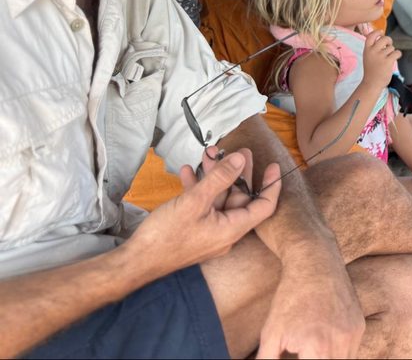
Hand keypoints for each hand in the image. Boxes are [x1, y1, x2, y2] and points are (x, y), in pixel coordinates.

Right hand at [127, 151, 278, 271]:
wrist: (134, 262)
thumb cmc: (166, 236)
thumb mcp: (195, 202)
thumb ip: (220, 178)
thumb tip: (240, 159)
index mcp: (232, 229)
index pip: (264, 206)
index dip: (271, 185)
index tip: (274, 166)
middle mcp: (225, 233)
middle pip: (239, 198)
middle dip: (237, 173)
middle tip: (239, 151)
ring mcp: (209, 232)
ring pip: (218, 199)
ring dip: (214, 177)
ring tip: (209, 154)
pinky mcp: (193, 230)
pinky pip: (202, 206)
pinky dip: (198, 189)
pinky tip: (188, 172)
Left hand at [256, 254, 364, 358]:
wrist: (316, 263)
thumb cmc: (290, 297)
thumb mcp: (270, 334)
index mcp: (317, 349)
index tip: (295, 356)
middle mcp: (340, 343)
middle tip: (302, 353)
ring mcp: (353, 334)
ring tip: (311, 350)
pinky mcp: (359, 326)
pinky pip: (351, 351)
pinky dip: (337, 353)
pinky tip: (323, 341)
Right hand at [362, 29, 400, 87]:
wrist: (372, 83)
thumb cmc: (371, 70)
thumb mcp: (368, 57)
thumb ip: (373, 48)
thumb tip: (384, 38)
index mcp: (367, 50)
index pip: (371, 36)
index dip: (377, 32)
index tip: (381, 32)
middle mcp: (373, 51)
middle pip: (384, 38)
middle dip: (389, 41)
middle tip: (389, 45)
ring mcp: (380, 56)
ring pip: (392, 47)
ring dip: (392, 52)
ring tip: (388, 59)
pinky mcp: (388, 61)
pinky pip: (397, 52)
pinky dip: (398, 55)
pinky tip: (395, 58)